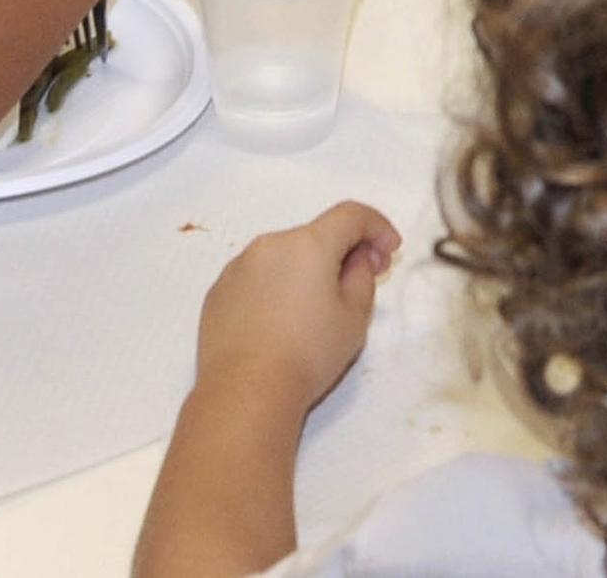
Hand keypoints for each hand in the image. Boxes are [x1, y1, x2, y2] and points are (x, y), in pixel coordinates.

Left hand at [195, 202, 403, 412]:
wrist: (245, 390)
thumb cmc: (309, 353)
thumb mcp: (354, 317)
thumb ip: (363, 276)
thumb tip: (355, 259)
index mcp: (307, 244)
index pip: (351, 215)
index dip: (378, 227)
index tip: (389, 251)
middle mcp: (268, 245)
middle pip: (315, 236)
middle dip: (343, 252)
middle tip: (360, 283)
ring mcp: (237, 267)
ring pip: (284, 258)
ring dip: (306, 271)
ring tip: (315, 312)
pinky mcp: (217, 292)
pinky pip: (257, 279)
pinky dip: (276, 289)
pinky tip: (280, 324)